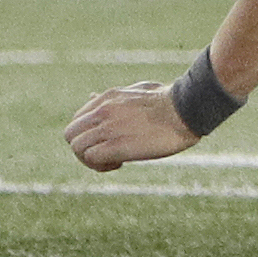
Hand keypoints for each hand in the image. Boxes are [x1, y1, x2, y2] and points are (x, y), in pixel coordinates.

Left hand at [64, 80, 200, 170]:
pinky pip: (91, 158)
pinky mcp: (117, 145)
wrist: (186, 109)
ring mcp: (108, 128)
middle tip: (104, 155)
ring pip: (77, 149)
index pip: (77, 121)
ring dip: (91, 160)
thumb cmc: (169, 100)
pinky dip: (100, 166)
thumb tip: (92, 97)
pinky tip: (120, 164)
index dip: (88, 135)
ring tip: (113, 162)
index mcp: (106, 98)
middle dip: (84, 149)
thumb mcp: (136, 90)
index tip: (107, 141)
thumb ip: (113, 97)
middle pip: (70, 135)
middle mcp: (102, 111)